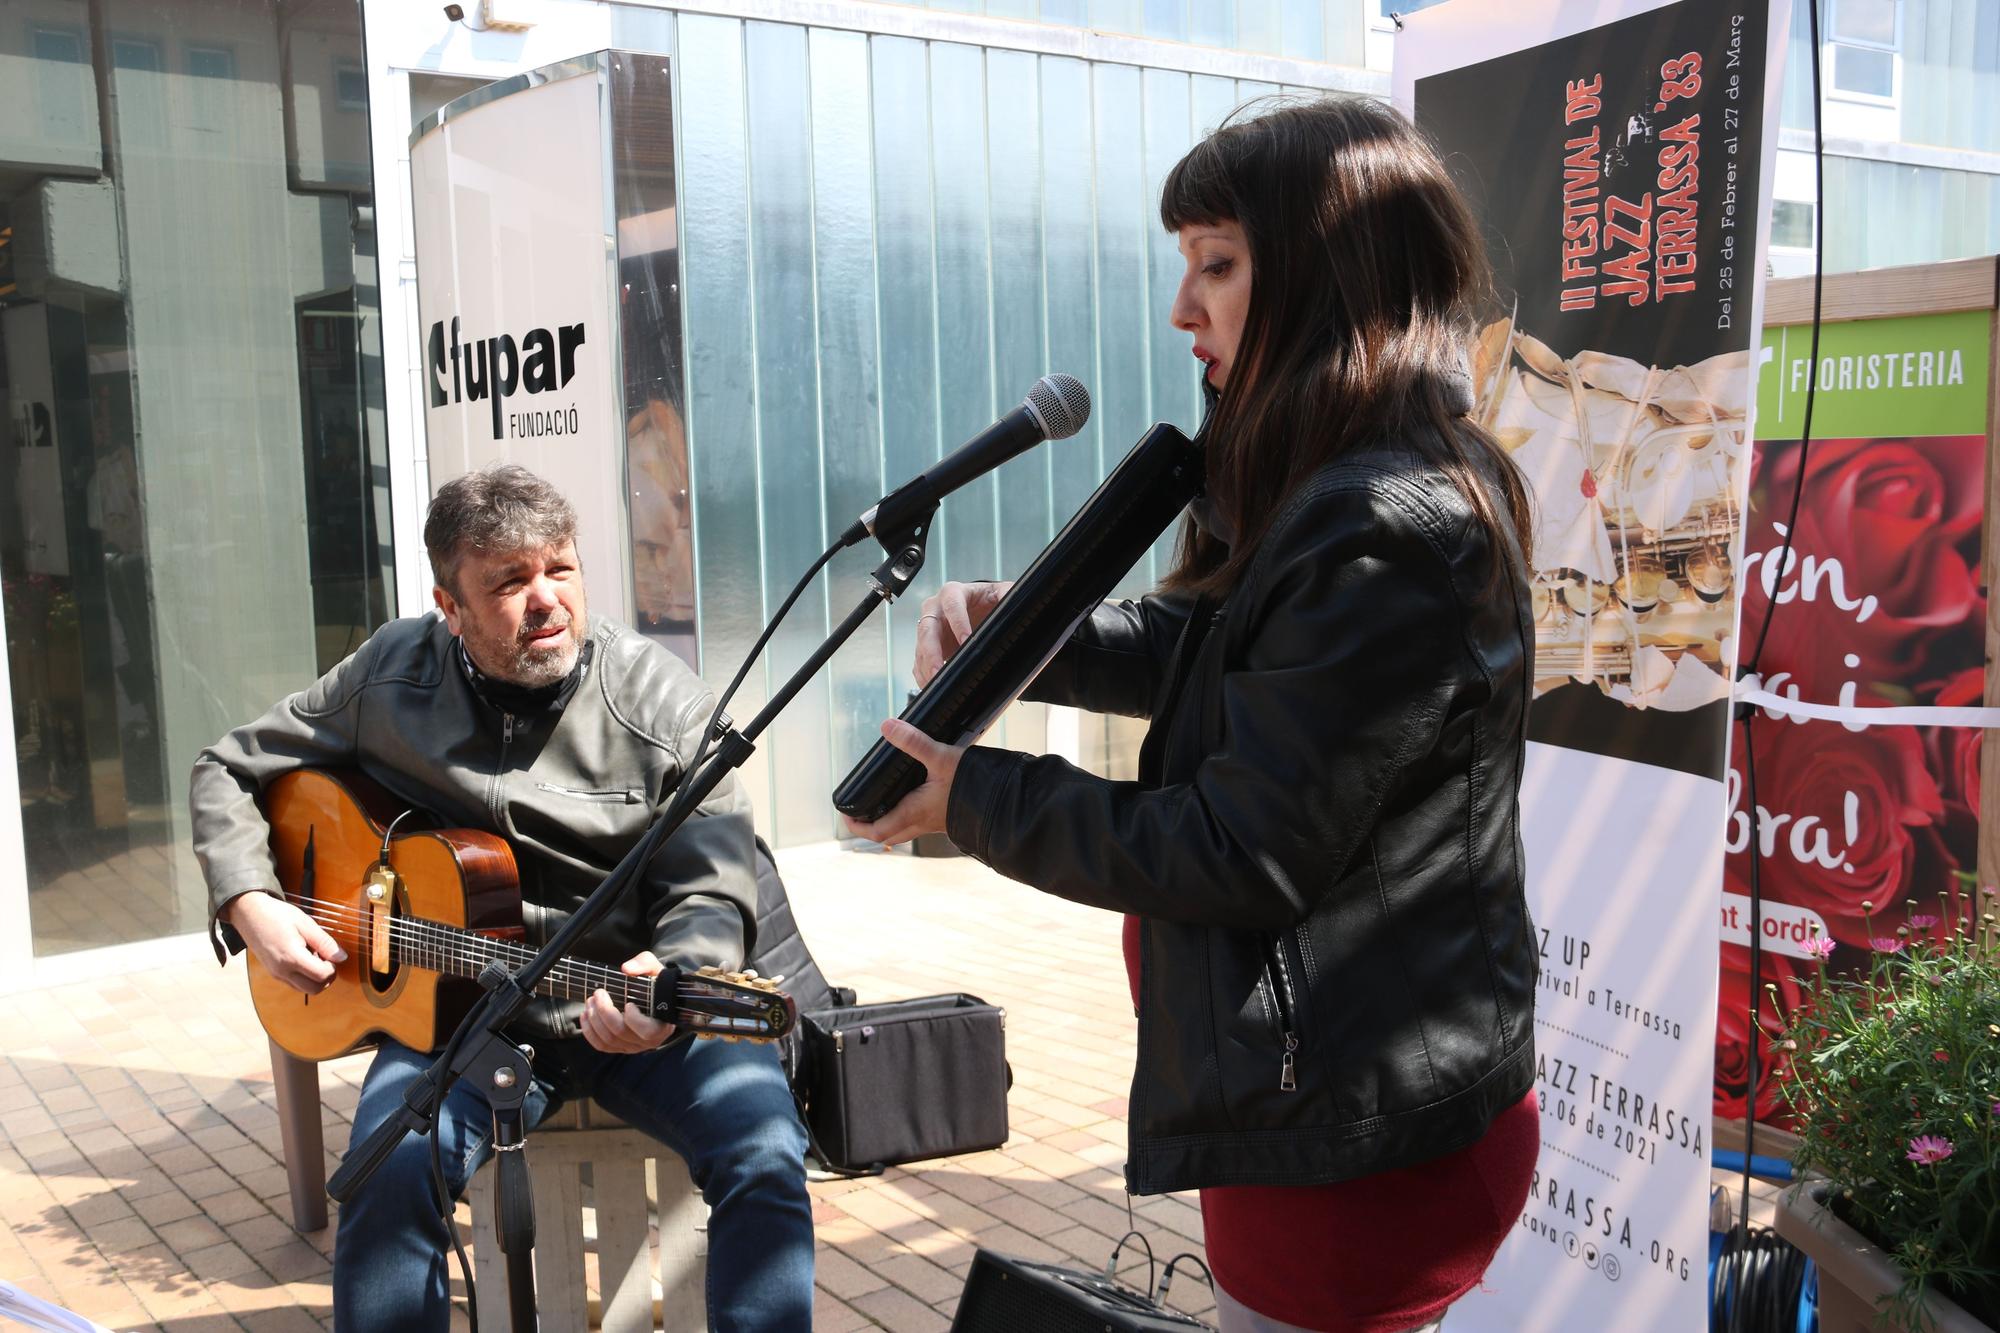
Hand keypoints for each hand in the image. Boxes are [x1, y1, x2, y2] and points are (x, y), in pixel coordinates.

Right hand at [225, 891, 346, 994]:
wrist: (248, 913)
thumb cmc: (276, 914)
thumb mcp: (305, 923)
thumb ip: (325, 942)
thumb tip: (342, 958)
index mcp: (291, 957)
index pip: (322, 976)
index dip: (333, 967)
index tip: (330, 954)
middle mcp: (282, 971)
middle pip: (315, 989)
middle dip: (326, 976)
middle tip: (326, 957)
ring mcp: (276, 974)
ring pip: (305, 989)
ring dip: (315, 977)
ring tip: (313, 955)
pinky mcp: (273, 973)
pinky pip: (295, 984)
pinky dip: (304, 976)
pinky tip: (304, 958)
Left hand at [581, 951, 676, 1053]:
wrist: (655, 999)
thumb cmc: (656, 985)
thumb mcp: (655, 969)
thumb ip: (644, 964)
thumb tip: (626, 969)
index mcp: (661, 1025)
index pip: (646, 1031)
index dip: (633, 1018)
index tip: (628, 1002)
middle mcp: (647, 1041)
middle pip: (620, 1032)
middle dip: (604, 1011)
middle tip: (598, 993)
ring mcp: (633, 1046)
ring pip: (608, 1040)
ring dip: (594, 1019)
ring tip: (590, 1001)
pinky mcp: (620, 1047)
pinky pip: (601, 1046)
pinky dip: (589, 1031)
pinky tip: (586, 1016)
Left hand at [842, 719, 967, 846]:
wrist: (1003, 803)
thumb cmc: (973, 785)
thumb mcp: (941, 757)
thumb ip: (914, 742)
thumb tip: (888, 727)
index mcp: (913, 812)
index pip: (876, 830)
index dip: (856, 825)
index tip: (845, 814)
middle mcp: (921, 823)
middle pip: (887, 835)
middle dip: (869, 826)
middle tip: (858, 813)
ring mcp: (935, 824)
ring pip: (903, 831)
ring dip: (888, 823)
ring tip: (881, 805)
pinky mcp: (946, 819)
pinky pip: (919, 825)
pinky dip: (907, 817)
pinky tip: (912, 799)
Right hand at [915, 581, 1011, 685]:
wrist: (979, 608)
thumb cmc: (988, 600)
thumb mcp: (1001, 593)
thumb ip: (1008, 594)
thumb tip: (1020, 602)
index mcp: (953, 593)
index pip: (951, 604)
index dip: (957, 622)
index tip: (966, 640)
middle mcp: (935, 609)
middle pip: (927, 628)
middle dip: (932, 651)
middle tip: (938, 670)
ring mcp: (929, 629)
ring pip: (921, 647)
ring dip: (926, 667)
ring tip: (935, 684)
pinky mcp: (927, 646)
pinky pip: (920, 662)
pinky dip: (923, 675)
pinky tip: (931, 686)